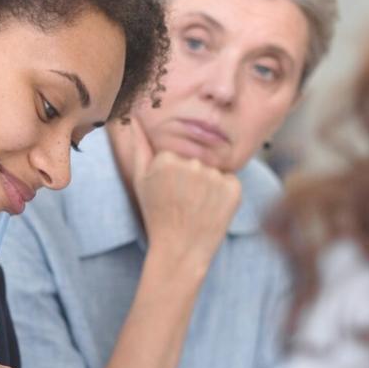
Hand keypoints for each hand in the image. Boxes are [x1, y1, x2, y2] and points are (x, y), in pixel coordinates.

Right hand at [116, 118, 241, 276]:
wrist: (180, 249)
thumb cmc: (157, 215)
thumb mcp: (141, 180)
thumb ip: (139, 146)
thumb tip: (134, 117)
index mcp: (167, 158)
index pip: (174, 156)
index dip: (171, 176)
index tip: (168, 193)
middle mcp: (192, 164)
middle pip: (194, 161)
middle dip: (191, 178)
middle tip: (182, 201)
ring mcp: (214, 177)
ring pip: (213, 171)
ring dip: (207, 186)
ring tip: (196, 207)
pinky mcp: (234, 189)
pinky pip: (229, 181)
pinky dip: (223, 194)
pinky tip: (211, 209)